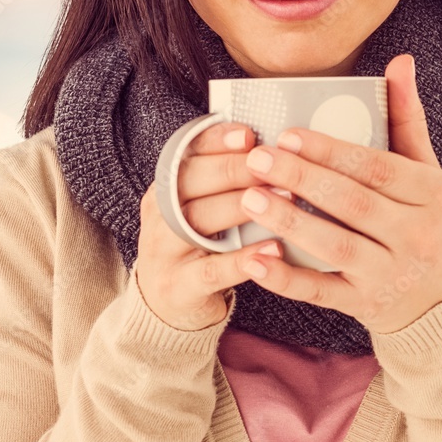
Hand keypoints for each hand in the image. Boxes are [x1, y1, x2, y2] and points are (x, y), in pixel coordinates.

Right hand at [135, 121, 284, 330]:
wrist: (166, 306)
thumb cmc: (198, 248)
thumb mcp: (201, 210)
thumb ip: (225, 182)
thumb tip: (270, 148)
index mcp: (166, 187)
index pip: (186, 154)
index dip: (216, 141)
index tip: (249, 135)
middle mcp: (159, 214)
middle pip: (191, 181)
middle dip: (235, 169)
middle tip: (274, 164)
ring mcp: (165, 251)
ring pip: (200, 220)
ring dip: (242, 206)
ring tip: (282, 198)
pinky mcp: (179, 287)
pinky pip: (212, 271)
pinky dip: (243, 259)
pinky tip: (273, 249)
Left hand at [236, 54, 441, 334]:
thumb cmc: (430, 223)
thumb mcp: (428, 173)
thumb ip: (407, 120)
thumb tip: (399, 61)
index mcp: (434, 195)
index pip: (376, 168)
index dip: (330, 151)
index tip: (287, 135)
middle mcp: (417, 236)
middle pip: (352, 204)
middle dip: (301, 180)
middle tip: (255, 160)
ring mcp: (391, 275)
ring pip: (334, 247)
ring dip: (288, 223)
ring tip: (248, 199)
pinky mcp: (367, 306)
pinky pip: (321, 293)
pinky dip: (286, 279)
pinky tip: (253, 260)